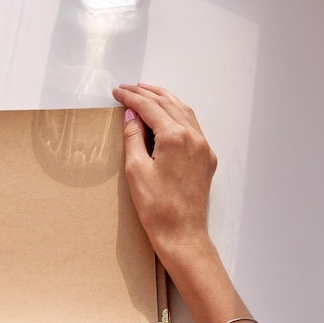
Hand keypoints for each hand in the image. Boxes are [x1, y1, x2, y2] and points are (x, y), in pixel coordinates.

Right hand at [112, 83, 217, 257]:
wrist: (182, 234)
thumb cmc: (156, 207)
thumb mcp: (135, 169)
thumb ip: (133, 137)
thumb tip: (131, 116)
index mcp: (175, 137)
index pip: (150, 107)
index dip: (132, 97)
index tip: (117, 92)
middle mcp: (194, 137)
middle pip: (169, 104)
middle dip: (147, 93)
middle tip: (128, 88)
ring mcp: (203, 147)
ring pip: (183, 112)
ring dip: (164, 99)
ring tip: (147, 92)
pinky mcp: (206, 159)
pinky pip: (192, 126)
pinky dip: (177, 114)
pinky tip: (167, 114)